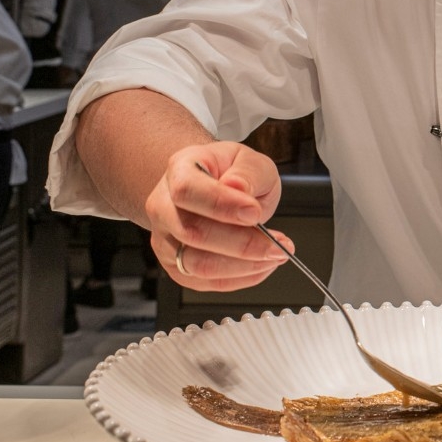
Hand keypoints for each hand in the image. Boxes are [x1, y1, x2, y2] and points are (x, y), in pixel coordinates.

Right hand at [144, 142, 292, 291]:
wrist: (216, 187)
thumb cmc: (232, 172)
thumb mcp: (250, 159)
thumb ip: (248, 173)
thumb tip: (238, 187)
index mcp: (179, 170)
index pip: (187, 191)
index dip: (221, 205)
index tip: (254, 213)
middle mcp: (163, 206)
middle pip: (192, 233)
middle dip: (242, 244)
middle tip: (278, 244)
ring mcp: (166, 239)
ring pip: (197, 265)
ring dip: (244, 266)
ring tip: (275, 254)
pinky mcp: (176, 266)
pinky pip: (206, 282)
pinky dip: (241, 278)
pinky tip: (262, 264)